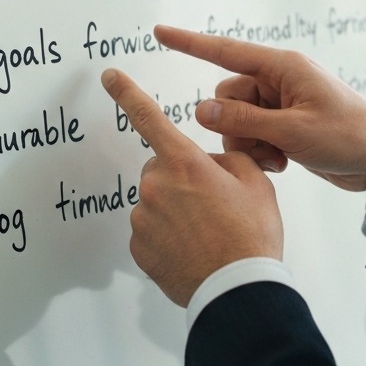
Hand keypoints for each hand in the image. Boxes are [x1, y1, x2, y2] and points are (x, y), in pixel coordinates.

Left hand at [101, 67, 283, 306]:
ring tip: (209, 232)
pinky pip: (151, 231)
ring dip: (176, 210)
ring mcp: (143, 219)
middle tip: (213, 203)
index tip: (109, 75)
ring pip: (157, 202)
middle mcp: (156, 186)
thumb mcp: (255, 182)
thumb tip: (211, 163)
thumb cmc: (251, 235)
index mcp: (184, 163)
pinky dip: (168, 236)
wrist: (238, 290)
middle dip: (181, 178)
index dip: (127, 93)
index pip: (149, 117)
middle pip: (161, 169)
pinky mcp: (139, 249)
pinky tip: (193, 248)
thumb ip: (229, 159)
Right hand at [153, 26, 365, 197]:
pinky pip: (252, 135)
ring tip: (280, 157)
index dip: (189, 42)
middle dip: (235, 126)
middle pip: (228, 96)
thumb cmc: (350, 136)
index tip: (159, 31)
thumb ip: (243, 121)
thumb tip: (202, 110)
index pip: (225, 51)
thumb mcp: (292, 131)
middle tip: (266, 146)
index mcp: (283, 67)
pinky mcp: (286, 124)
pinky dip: (261, 151)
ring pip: (236, 120)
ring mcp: (282, 103)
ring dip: (249, 144)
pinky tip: (284, 162)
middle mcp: (280, 80)